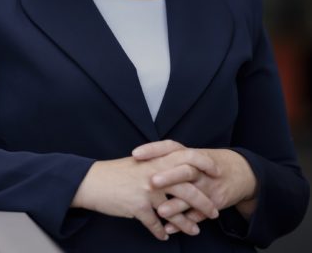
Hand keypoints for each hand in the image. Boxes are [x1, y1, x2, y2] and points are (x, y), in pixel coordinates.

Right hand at [72, 153, 219, 239]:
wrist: (90, 182)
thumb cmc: (113, 173)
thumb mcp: (137, 163)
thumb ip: (157, 165)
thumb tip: (175, 170)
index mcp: (155, 161)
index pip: (187, 158)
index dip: (204, 164)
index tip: (216, 173)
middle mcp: (154, 175)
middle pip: (188, 189)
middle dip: (204, 203)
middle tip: (213, 212)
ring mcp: (146, 192)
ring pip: (175, 211)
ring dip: (186, 224)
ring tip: (194, 231)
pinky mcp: (137, 207)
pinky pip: (155, 224)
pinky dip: (161, 232)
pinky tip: (164, 236)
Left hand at [133, 140, 258, 232]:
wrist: (242, 172)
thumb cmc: (208, 163)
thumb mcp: (192, 154)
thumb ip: (169, 157)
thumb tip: (137, 160)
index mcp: (189, 154)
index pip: (170, 147)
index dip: (153, 150)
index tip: (135, 154)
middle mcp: (199, 169)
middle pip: (184, 170)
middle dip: (169, 176)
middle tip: (151, 182)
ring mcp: (208, 186)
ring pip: (192, 195)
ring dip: (176, 205)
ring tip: (160, 212)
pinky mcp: (215, 202)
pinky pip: (199, 214)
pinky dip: (185, 222)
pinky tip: (170, 228)